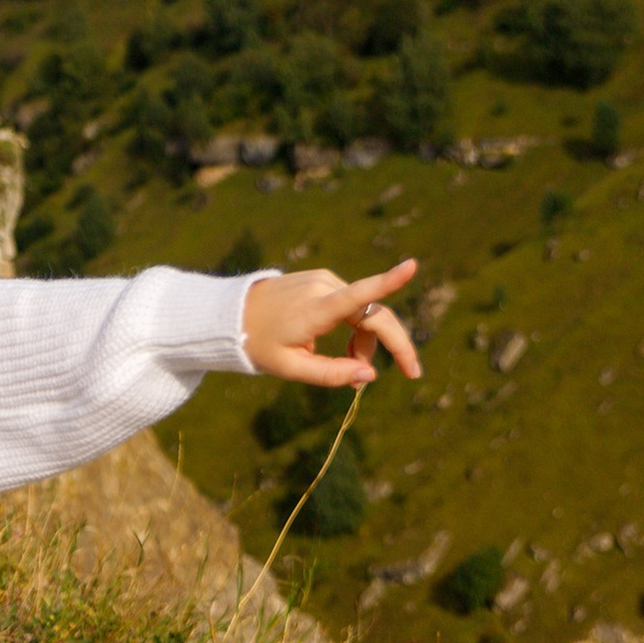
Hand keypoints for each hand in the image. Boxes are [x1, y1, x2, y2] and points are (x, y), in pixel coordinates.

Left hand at [242, 261, 424, 388]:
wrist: (232, 314)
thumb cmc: (260, 344)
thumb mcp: (291, 368)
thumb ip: (331, 374)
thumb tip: (370, 376)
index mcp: (315, 309)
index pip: (357, 296)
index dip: (387, 282)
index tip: (411, 266)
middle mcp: (324, 287)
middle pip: (374, 316)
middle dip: (394, 345)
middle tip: (411, 372)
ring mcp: (324, 280)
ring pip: (365, 314)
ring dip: (367, 342)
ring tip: (352, 365)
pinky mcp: (324, 280)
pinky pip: (353, 306)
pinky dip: (356, 329)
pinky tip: (345, 347)